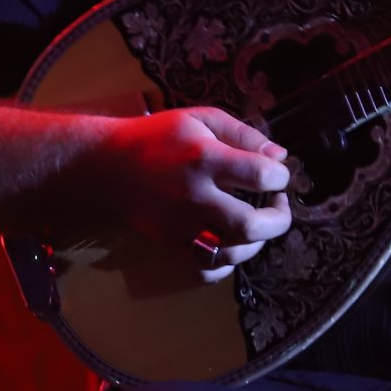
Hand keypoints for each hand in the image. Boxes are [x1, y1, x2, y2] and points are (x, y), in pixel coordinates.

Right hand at [92, 107, 291, 282]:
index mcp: (204, 158)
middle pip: (251, 226)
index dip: (281, 177)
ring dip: (256, 242)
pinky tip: (230, 243)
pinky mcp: (169, 245)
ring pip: (232, 254)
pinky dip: (226, 265)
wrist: (109, 165)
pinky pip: (206, 271)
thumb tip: (281, 157)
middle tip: (277, 204)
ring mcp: (180, 227)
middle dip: (279, 219)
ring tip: (255, 222)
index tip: (277, 174)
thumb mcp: (202, 119)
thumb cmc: (160, 136)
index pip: (260, 175)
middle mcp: (194, 197)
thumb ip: (244, 135)